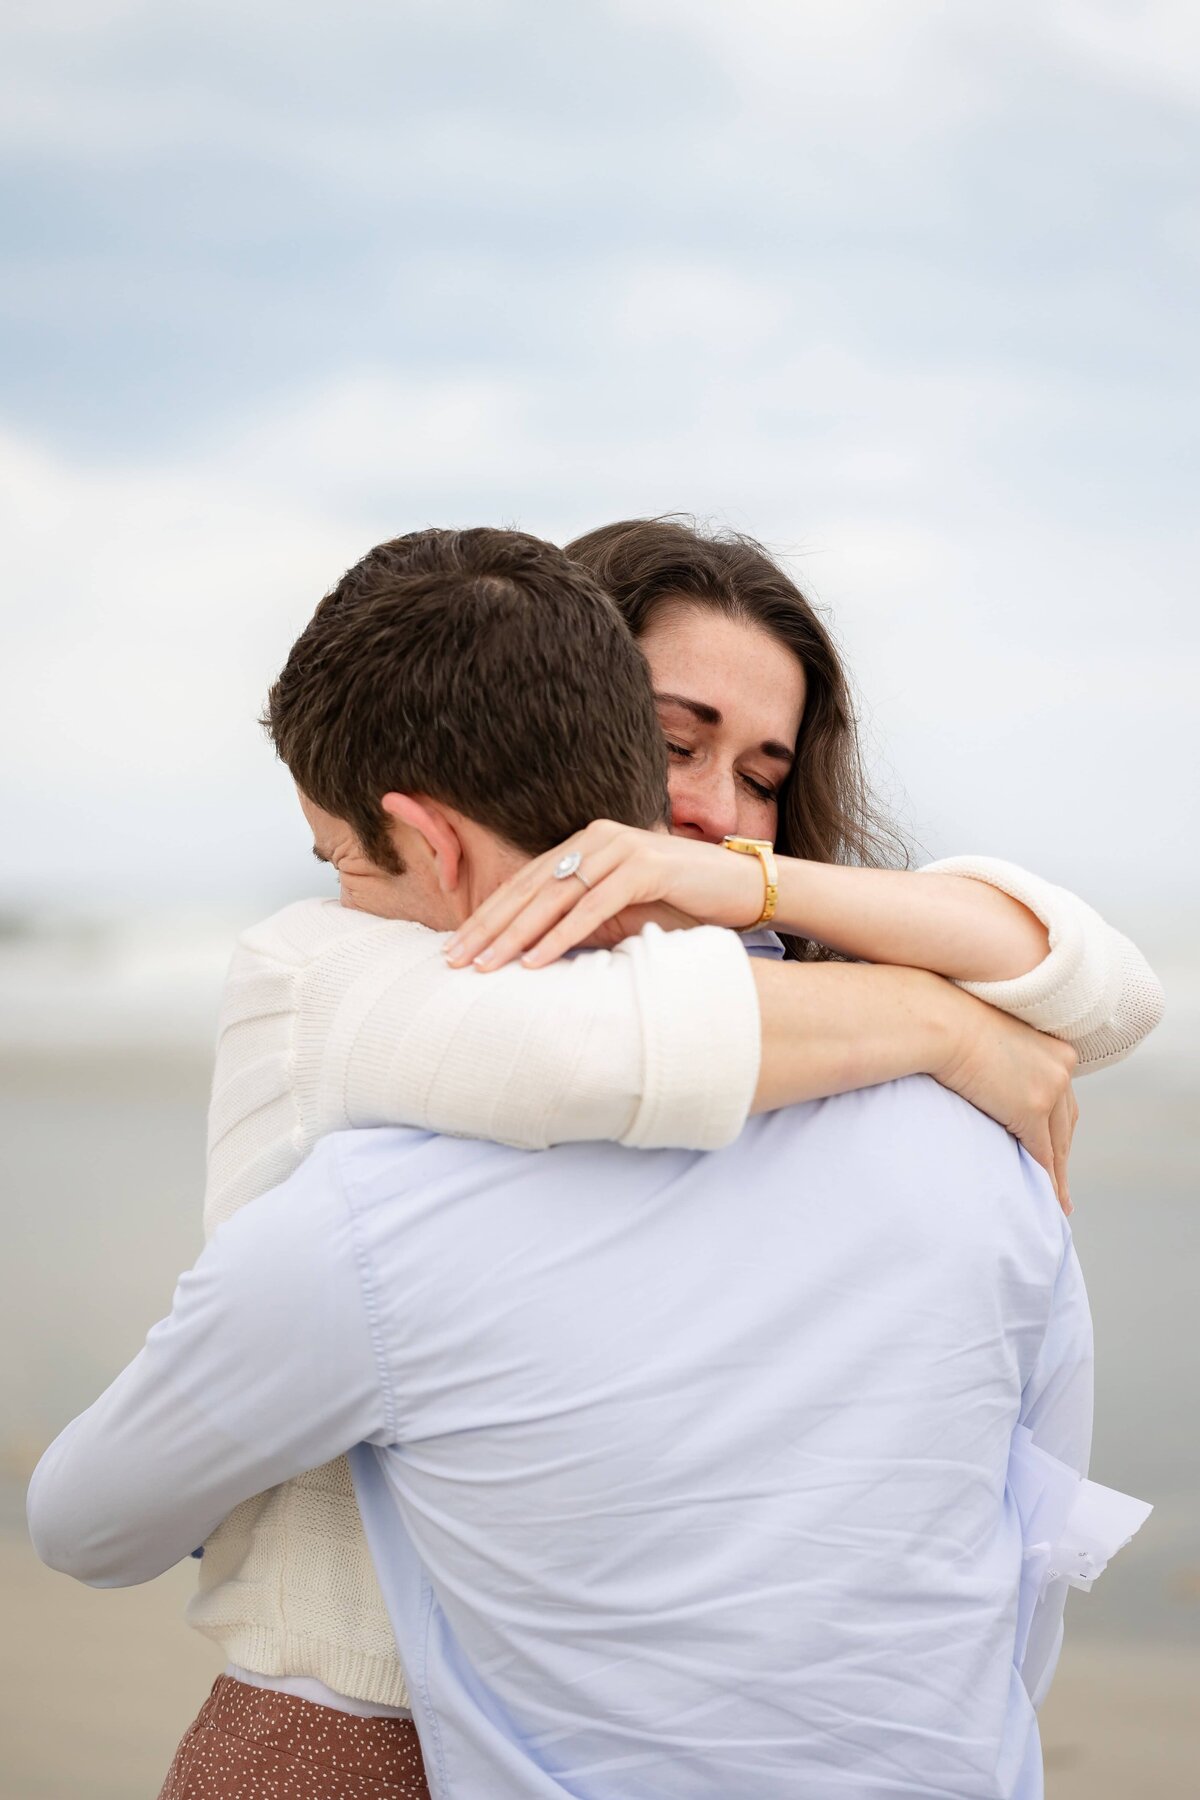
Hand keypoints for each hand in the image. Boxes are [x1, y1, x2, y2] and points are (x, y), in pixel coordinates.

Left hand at [445, 820, 763, 969]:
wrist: (746, 889)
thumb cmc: (684, 905)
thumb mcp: (623, 913)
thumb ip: (582, 921)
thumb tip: (533, 952)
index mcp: (586, 843)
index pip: (525, 882)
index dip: (488, 915)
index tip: (457, 948)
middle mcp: (597, 837)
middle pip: (530, 888)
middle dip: (488, 927)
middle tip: (454, 961)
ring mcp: (621, 847)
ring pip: (554, 898)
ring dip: (515, 936)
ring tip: (484, 967)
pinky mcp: (646, 867)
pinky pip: (592, 908)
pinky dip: (560, 937)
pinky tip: (534, 961)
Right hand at [934, 990, 1079, 1213]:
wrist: (940, 1019)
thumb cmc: (949, 1021)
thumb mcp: (988, 1038)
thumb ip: (1001, 1060)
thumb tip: (989, 1080)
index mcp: (1055, 1047)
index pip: (1063, 1096)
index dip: (1058, 1126)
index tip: (1056, 1149)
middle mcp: (1062, 1066)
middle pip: (1067, 1123)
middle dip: (1063, 1155)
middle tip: (1061, 1185)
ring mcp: (1050, 1087)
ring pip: (1059, 1143)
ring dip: (1058, 1175)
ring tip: (1057, 1202)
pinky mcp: (1032, 1107)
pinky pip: (1042, 1152)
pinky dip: (1044, 1177)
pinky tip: (1043, 1195)